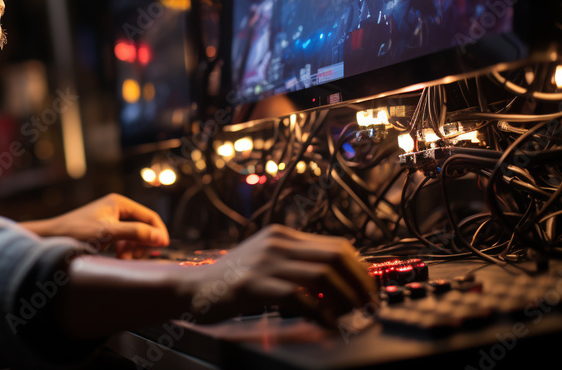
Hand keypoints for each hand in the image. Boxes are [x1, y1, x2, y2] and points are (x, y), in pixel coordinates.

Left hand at [21, 193, 169, 257]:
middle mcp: (117, 208)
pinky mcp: (105, 230)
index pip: (150, 216)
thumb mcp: (108, 233)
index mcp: (120, 202)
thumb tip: (160, 238)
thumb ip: (135, 233)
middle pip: (143, 226)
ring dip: (133, 249)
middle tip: (134, 258)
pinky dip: (125, 250)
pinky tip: (118, 257)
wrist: (51, 238)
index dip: (158, 232)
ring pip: (134, 235)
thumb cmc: (76, 232)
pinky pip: (124, 240)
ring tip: (124, 260)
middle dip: (142, 243)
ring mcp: (111, 219)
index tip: (162, 248)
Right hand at [180, 224, 377, 325]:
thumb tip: (337, 279)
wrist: (191, 288)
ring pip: (323, 275)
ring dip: (345, 299)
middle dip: (360, 283)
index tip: (370, 289)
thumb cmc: (231, 281)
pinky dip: (321, 314)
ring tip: (352, 316)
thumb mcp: (265, 260)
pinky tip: (327, 325)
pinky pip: (299, 298)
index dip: (360, 269)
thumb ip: (295, 262)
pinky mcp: (254, 285)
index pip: (337, 245)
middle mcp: (276, 243)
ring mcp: (265, 262)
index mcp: (282, 235)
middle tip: (369, 305)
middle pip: (336, 257)